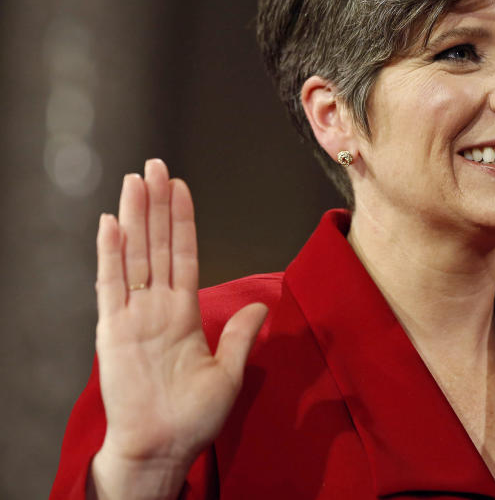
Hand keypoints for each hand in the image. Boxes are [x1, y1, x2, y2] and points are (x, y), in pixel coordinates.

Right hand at [89, 159, 266, 498]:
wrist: (163, 448)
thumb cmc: (193, 417)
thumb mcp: (229, 372)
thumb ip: (241, 335)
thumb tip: (264, 305)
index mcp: (184, 314)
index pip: (184, 255)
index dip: (182, 221)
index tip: (180, 188)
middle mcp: (157, 308)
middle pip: (156, 245)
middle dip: (156, 205)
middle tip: (155, 165)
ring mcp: (133, 316)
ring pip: (134, 255)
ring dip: (134, 217)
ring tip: (135, 181)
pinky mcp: (112, 331)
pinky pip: (110, 286)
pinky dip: (109, 255)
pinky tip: (110, 224)